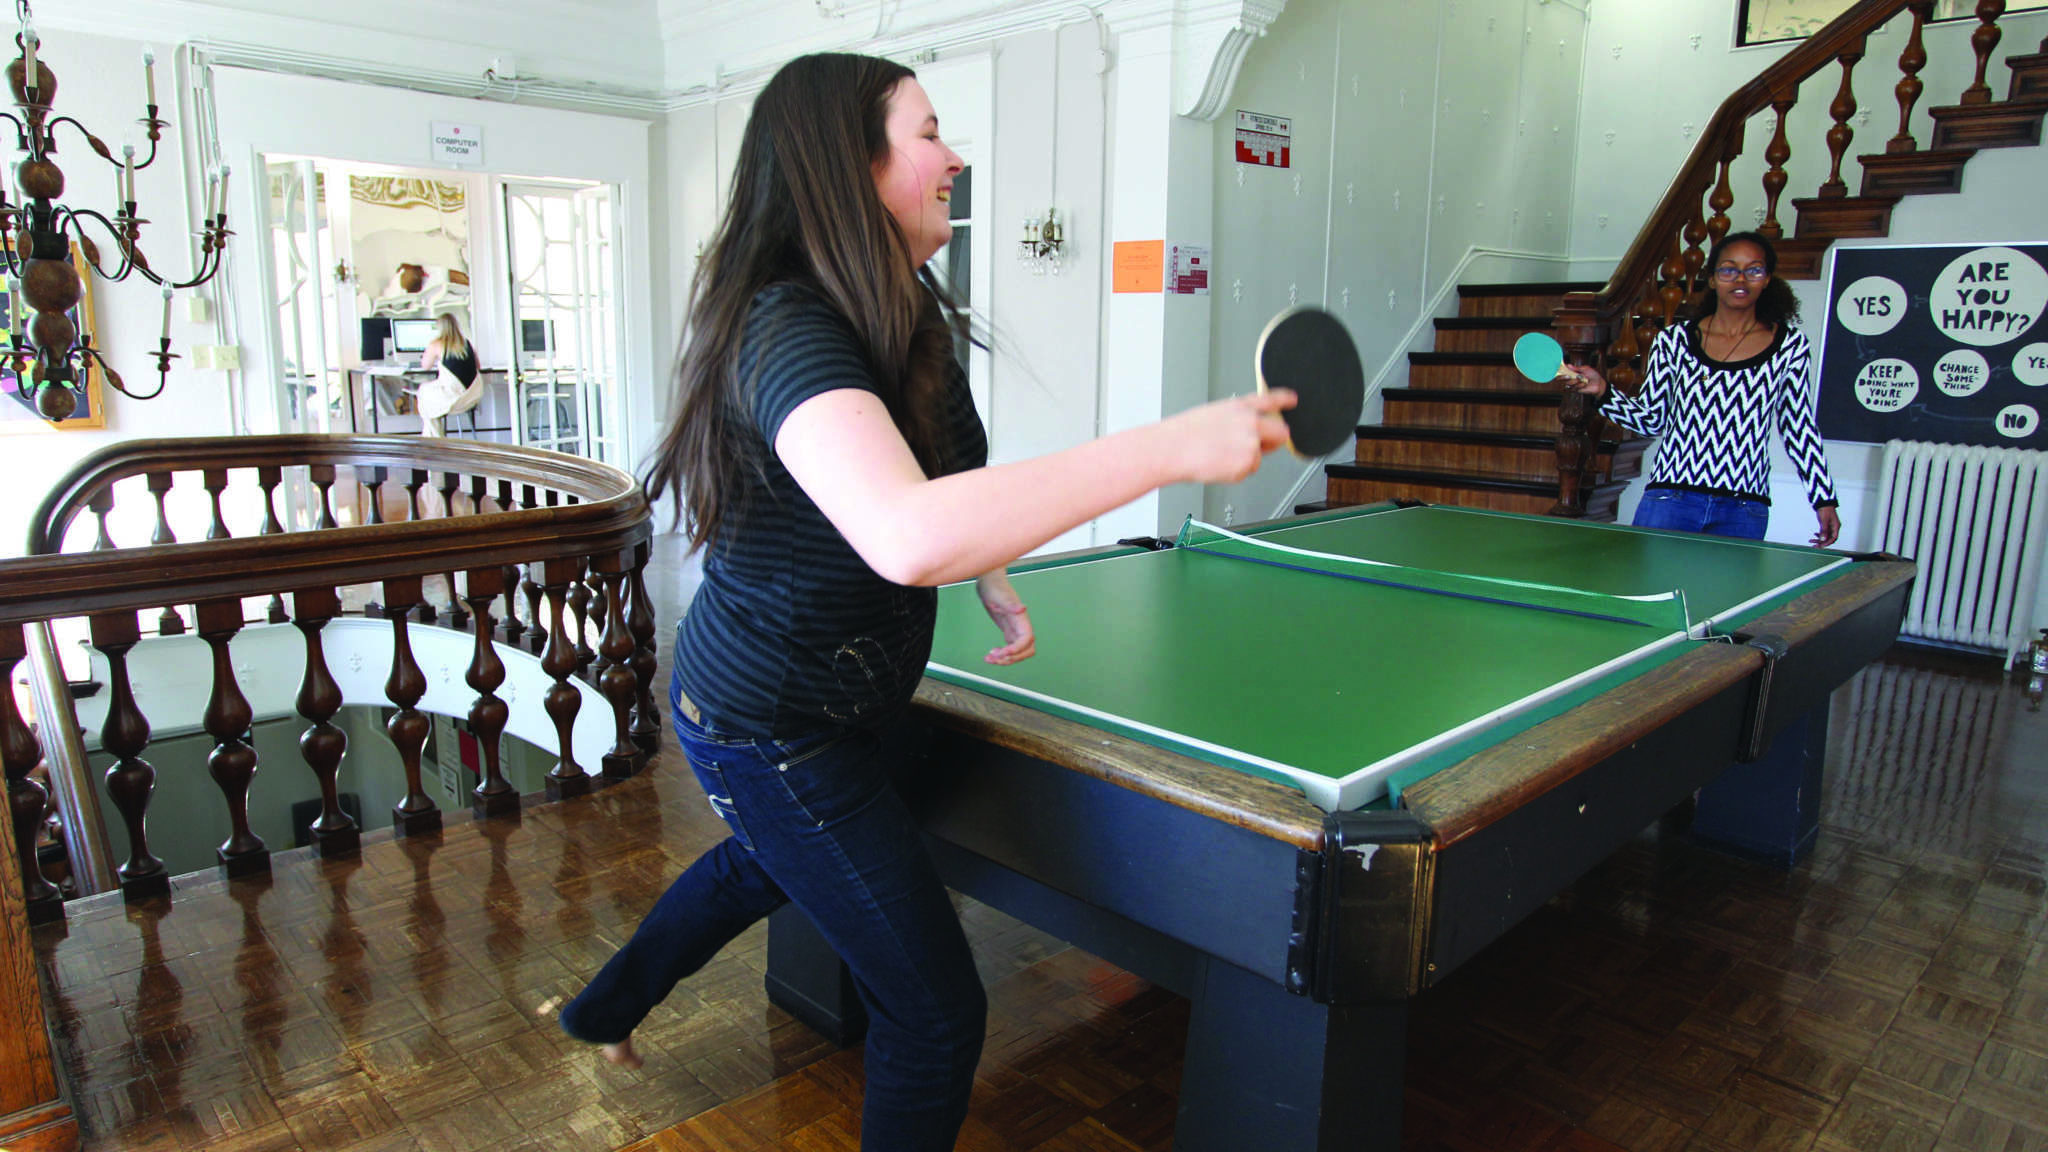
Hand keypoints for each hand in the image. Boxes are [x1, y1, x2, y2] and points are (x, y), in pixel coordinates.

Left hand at [976, 571, 1034, 664]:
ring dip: (1006, 659)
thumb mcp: (1000, 596)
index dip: (1018, 649)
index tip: (1004, 652)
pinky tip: (990, 654)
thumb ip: (1010, 604)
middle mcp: (1021, 626)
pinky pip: (1009, 648)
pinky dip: (1001, 655)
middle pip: (1026, 650)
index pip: (1027, 639)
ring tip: (989, 658)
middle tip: (996, 657)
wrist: (989, 582)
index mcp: (1021, 619)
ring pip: (1018, 652)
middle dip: (1013, 657)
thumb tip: (1022, 608)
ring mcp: (1015, 630)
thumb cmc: (995, 587)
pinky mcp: (1008, 631)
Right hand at [1165, 391, 1295, 485]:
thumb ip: (1236, 420)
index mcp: (1240, 406)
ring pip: (1261, 456)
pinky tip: (1219, 464)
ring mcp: (1251, 442)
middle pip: (1281, 432)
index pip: (1271, 399)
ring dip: (1247, 459)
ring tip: (1221, 456)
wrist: (1171, 449)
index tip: (1293, 400)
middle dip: (1274, 441)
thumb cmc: (1184, 434)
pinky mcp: (1247, 462)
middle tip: (1261, 447)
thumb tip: (1248, 432)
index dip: (1285, 400)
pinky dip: (1236, 472)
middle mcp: (1250, 421)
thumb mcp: (1213, 415)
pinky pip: (1248, 471)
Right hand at [1561, 364, 1606, 397]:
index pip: (1563, 371)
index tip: (1557, 370)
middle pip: (1562, 379)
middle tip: (1568, 376)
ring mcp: (1573, 384)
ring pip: (1568, 383)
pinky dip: (1579, 386)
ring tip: (1581, 380)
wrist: (1599, 384)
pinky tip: (1584, 384)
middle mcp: (1571, 378)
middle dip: (1564, 377)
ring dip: (1575, 381)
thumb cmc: (1593, 375)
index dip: (1559, 371)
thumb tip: (1568, 365)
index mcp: (1573, 372)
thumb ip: (1577, 368)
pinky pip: (1573, 388)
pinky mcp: (1576, 390)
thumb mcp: (1586, 369)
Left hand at [1811, 506, 1840, 547]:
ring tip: (1811, 541)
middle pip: (1829, 538)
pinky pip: (1824, 532)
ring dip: (1819, 539)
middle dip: (1822, 543)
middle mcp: (1834, 527)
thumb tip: (1822, 540)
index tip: (1820, 546)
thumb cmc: (1825, 510)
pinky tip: (1814, 534)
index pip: (1833, 538)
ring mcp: (1831, 526)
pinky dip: (1819, 534)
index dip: (1827, 543)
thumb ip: (1824, 530)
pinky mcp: (1827, 524)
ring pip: (1826, 536)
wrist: (1823, 503)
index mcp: (1836, 526)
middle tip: (1814, 546)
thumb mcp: (1823, 521)